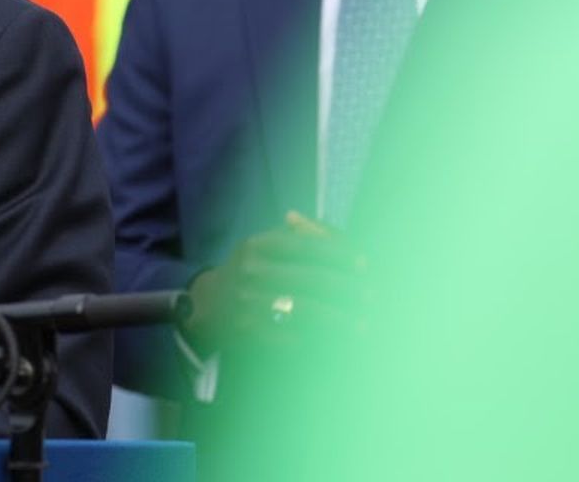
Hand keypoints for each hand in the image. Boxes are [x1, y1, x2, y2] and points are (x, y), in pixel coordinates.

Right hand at [183, 211, 368, 352]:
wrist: (205, 304)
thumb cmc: (246, 269)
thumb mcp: (262, 245)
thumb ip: (298, 237)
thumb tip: (338, 237)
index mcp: (256, 245)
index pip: (306, 247)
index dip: (339, 255)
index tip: (365, 265)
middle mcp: (250, 270)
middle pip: (310, 279)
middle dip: (346, 289)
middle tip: (373, 297)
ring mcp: (247, 301)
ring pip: (304, 310)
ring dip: (338, 319)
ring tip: (363, 325)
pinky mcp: (247, 328)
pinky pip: (289, 335)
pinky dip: (317, 340)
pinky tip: (337, 342)